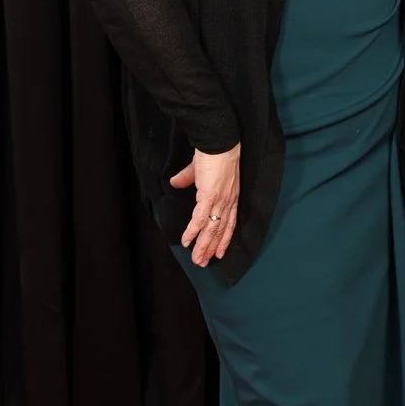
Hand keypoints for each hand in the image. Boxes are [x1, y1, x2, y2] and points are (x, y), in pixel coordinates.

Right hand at [171, 144, 240, 267]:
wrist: (217, 141)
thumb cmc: (212, 152)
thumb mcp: (199, 169)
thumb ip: (188, 178)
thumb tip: (175, 182)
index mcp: (229, 197)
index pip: (228, 223)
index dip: (224, 239)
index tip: (219, 253)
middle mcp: (227, 202)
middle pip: (220, 231)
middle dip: (211, 248)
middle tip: (204, 263)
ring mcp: (219, 200)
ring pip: (211, 229)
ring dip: (203, 246)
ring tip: (196, 260)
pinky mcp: (209, 196)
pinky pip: (201, 219)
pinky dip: (193, 231)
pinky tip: (187, 241)